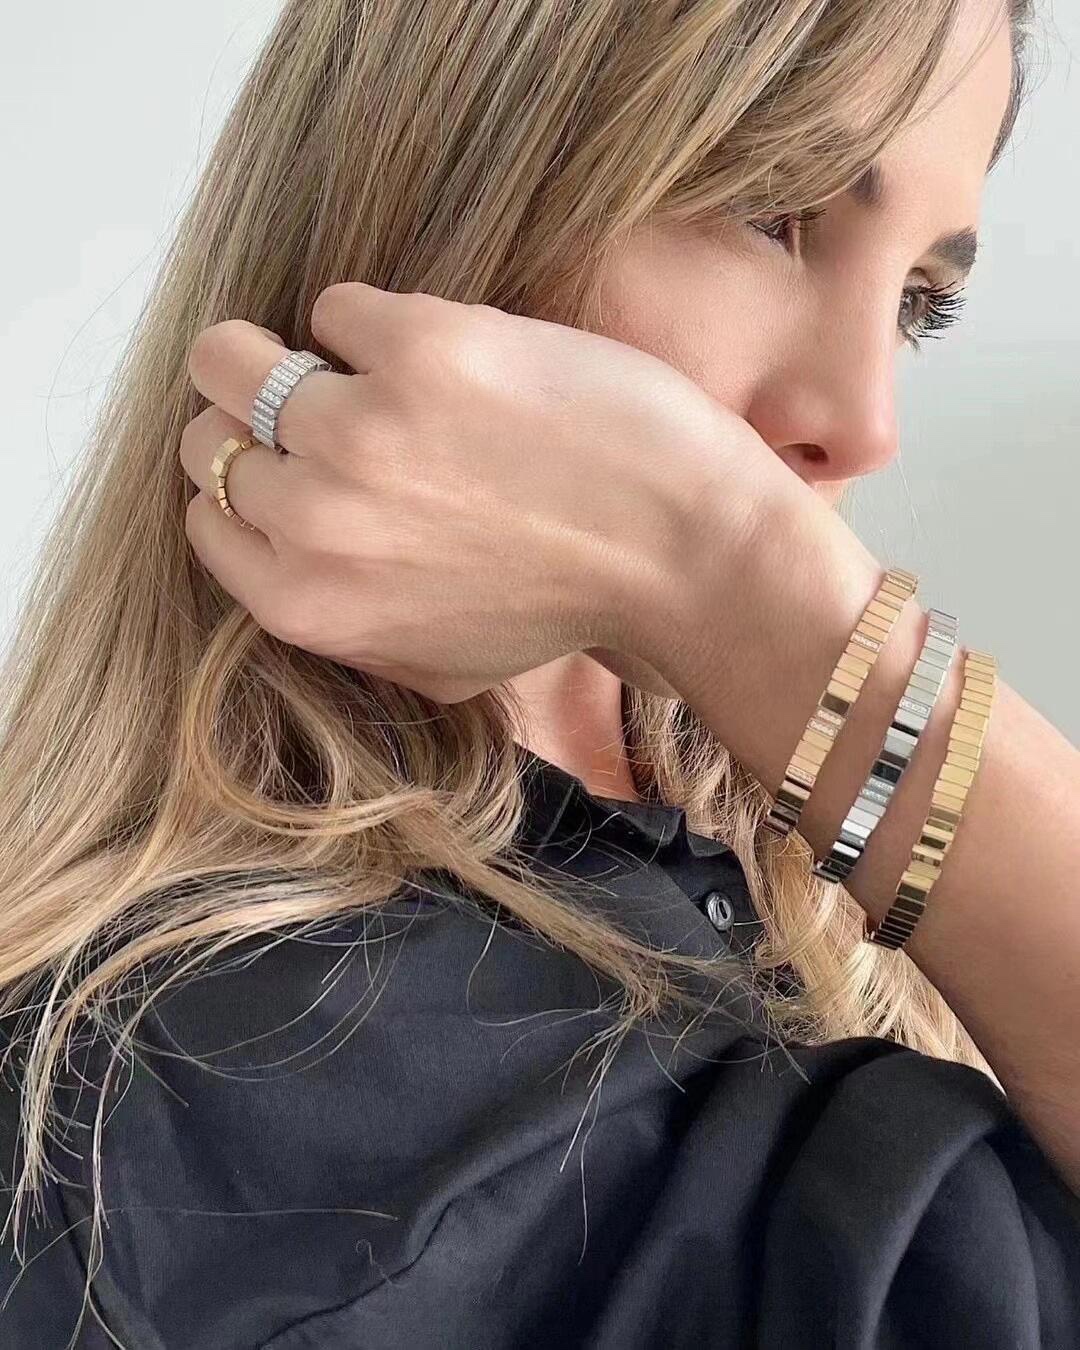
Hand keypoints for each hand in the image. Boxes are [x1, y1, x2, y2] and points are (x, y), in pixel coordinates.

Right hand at [181, 283, 774, 702]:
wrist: (684, 552)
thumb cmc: (565, 608)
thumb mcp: (431, 662)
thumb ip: (334, 615)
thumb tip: (270, 541)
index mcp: (304, 603)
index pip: (205, 513)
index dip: (247, 478)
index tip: (290, 459)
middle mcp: (314, 521)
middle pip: (209, 431)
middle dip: (259, 414)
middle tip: (335, 409)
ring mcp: (359, 429)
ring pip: (235, 353)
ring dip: (297, 354)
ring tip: (374, 372)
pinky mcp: (422, 350)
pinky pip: (340, 306)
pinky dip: (380, 322)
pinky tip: (448, 359)